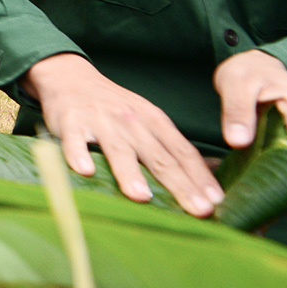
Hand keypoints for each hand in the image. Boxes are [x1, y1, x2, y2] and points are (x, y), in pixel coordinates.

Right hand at [22, 52, 221, 216]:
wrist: (70, 77)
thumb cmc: (114, 107)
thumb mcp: (147, 118)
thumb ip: (168, 146)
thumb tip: (205, 179)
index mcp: (154, 120)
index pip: (183, 152)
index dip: (200, 177)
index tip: (215, 201)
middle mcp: (131, 121)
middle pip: (159, 157)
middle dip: (180, 185)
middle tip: (198, 210)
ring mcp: (101, 121)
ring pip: (118, 150)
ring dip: (130, 174)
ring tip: (142, 197)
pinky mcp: (71, 122)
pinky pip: (74, 141)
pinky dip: (78, 155)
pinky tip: (85, 171)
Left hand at [217, 49, 286, 223]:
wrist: (251, 64)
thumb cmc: (246, 71)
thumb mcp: (237, 84)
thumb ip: (238, 110)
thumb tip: (238, 142)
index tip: (286, 197)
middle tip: (279, 217)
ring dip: (286, 188)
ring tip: (271, 217)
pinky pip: (286, 163)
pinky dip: (277, 180)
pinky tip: (266, 203)